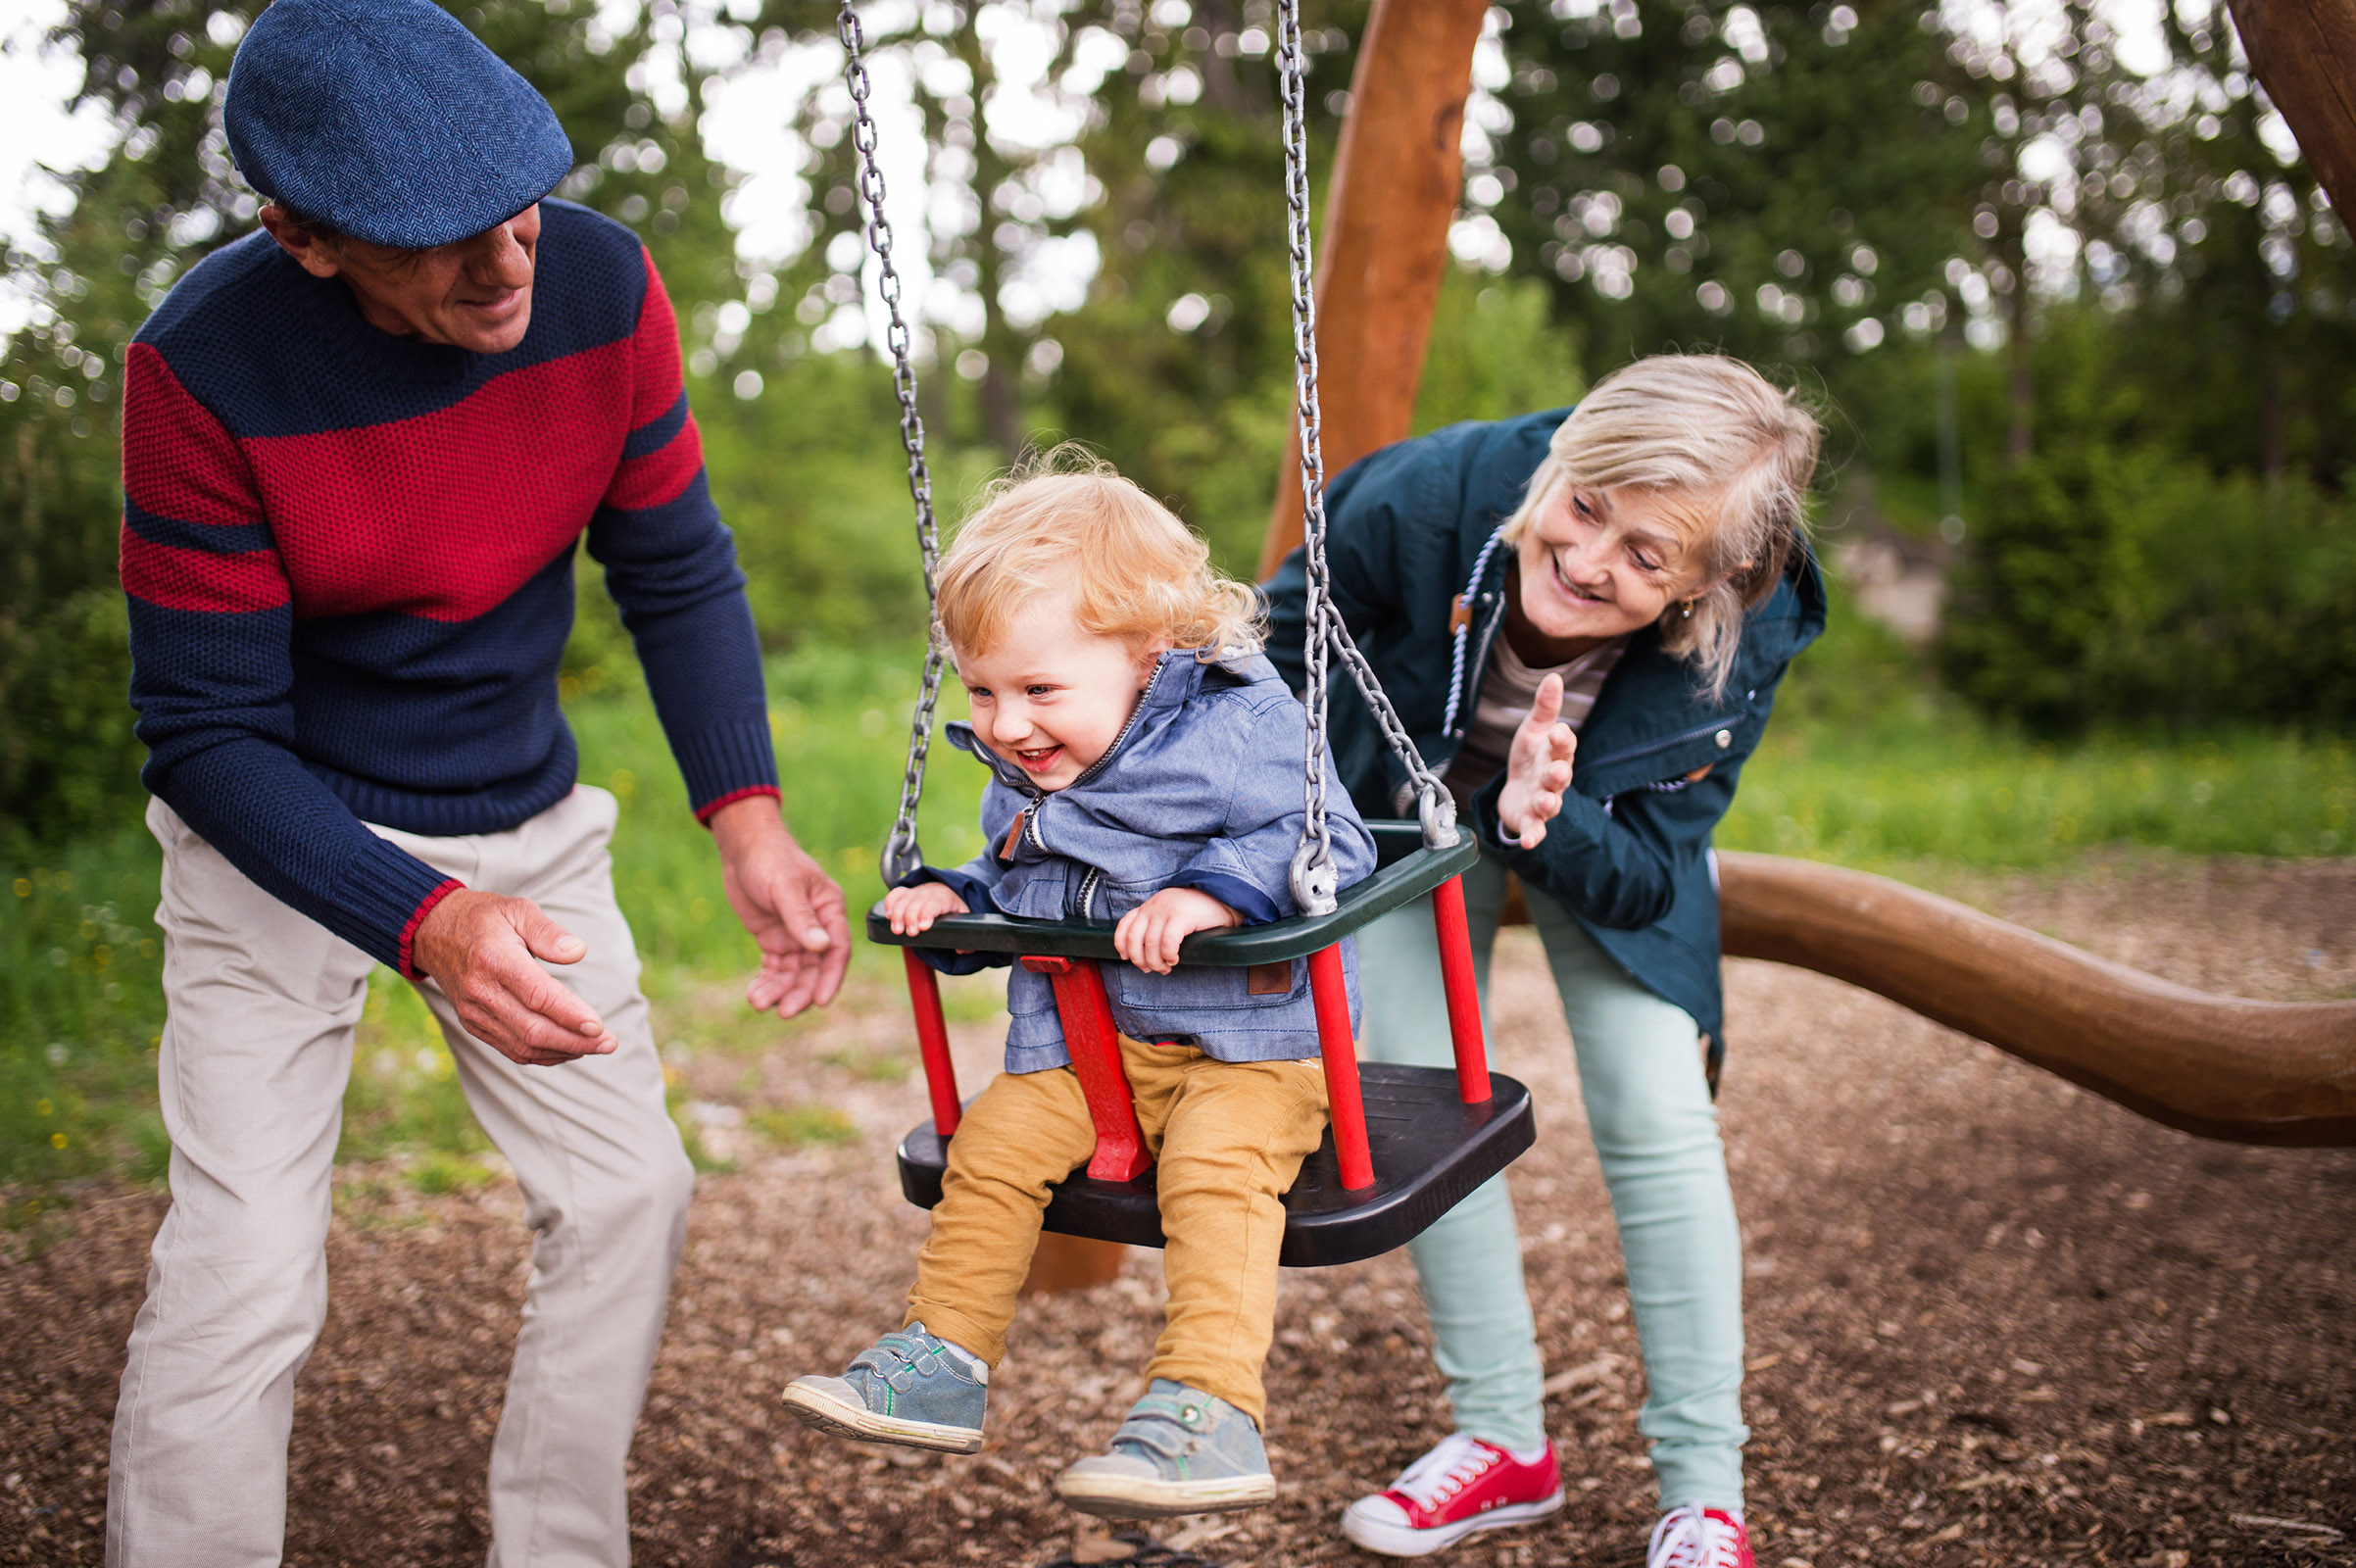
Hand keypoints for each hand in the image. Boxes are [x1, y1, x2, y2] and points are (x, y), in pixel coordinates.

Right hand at [411, 890, 618, 1066]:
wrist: (434, 932)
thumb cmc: (484, 918)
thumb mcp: (517, 909)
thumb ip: (548, 931)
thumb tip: (578, 952)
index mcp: (494, 960)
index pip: (537, 996)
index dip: (569, 1014)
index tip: (599, 1026)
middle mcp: (481, 992)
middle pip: (533, 1029)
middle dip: (576, 1041)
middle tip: (609, 1042)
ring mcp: (474, 1012)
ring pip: (524, 1046)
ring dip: (564, 1052)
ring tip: (597, 1047)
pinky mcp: (473, 1025)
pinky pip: (512, 1049)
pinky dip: (544, 1055)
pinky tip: (569, 1049)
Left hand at [709, 795, 850, 1018]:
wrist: (743, 849)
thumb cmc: (771, 859)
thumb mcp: (785, 886)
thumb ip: (802, 918)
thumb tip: (820, 947)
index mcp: (830, 910)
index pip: (837, 950)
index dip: (830, 978)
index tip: (819, 1001)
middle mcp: (816, 927)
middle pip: (815, 969)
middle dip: (800, 992)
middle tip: (784, 1011)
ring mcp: (795, 935)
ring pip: (793, 973)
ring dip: (779, 990)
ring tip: (757, 1002)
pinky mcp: (774, 939)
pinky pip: (775, 968)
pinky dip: (766, 982)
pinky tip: (754, 993)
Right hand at [883, 880, 968, 935]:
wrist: (952, 894)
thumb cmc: (957, 911)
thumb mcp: (966, 921)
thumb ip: (966, 938)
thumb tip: (961, 950)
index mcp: (947, 897)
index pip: (936, 902)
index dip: (928, 913)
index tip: (923, 927)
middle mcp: (931, 891)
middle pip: (918, 901)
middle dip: (911, 917)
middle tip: (910, 933)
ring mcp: (918, 891)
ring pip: (905, 898)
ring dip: (898, 914)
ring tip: (897, 930)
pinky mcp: (908, 893)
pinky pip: (896, 894)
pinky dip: (890, 902)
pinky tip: (888, 915)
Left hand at [1114, 887, 1241, 973]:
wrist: (1223, 897)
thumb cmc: (1198, 911)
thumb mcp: (1171, 913)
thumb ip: (1157, 925)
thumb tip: (1146, 952)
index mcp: (1150, 906)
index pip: (1125, 925)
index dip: (1121, 944)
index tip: (1126, 957)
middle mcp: (1153, 907)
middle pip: (1134, 939)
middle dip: (1139, 959)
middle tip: (1151, 969)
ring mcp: (1166, 910)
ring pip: (1150, 944)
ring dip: (1156, 962)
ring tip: (1166, 968)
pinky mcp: (1181, 916)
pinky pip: (1167, 943)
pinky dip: (1168, 956)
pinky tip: (1175, 960)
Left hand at [1496, 671, 1576, 847]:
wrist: (1517, 789)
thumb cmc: (1531, 756)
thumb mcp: (1534, 730)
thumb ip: (1545, 708)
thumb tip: (1553, 676)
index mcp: (1556, 754)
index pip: (1564, 745)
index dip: (1561, 739)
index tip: (1556, 732)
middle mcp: (1553, 779)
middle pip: (1560, 776)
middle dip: (1559, 774)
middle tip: (1557, 772)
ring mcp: (1544, 801)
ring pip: (1550, 803)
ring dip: (1548, 803)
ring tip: (1545, 802)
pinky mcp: (1531, 821)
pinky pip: (1535, 830)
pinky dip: (1533, 836)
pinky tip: (1528, 841)